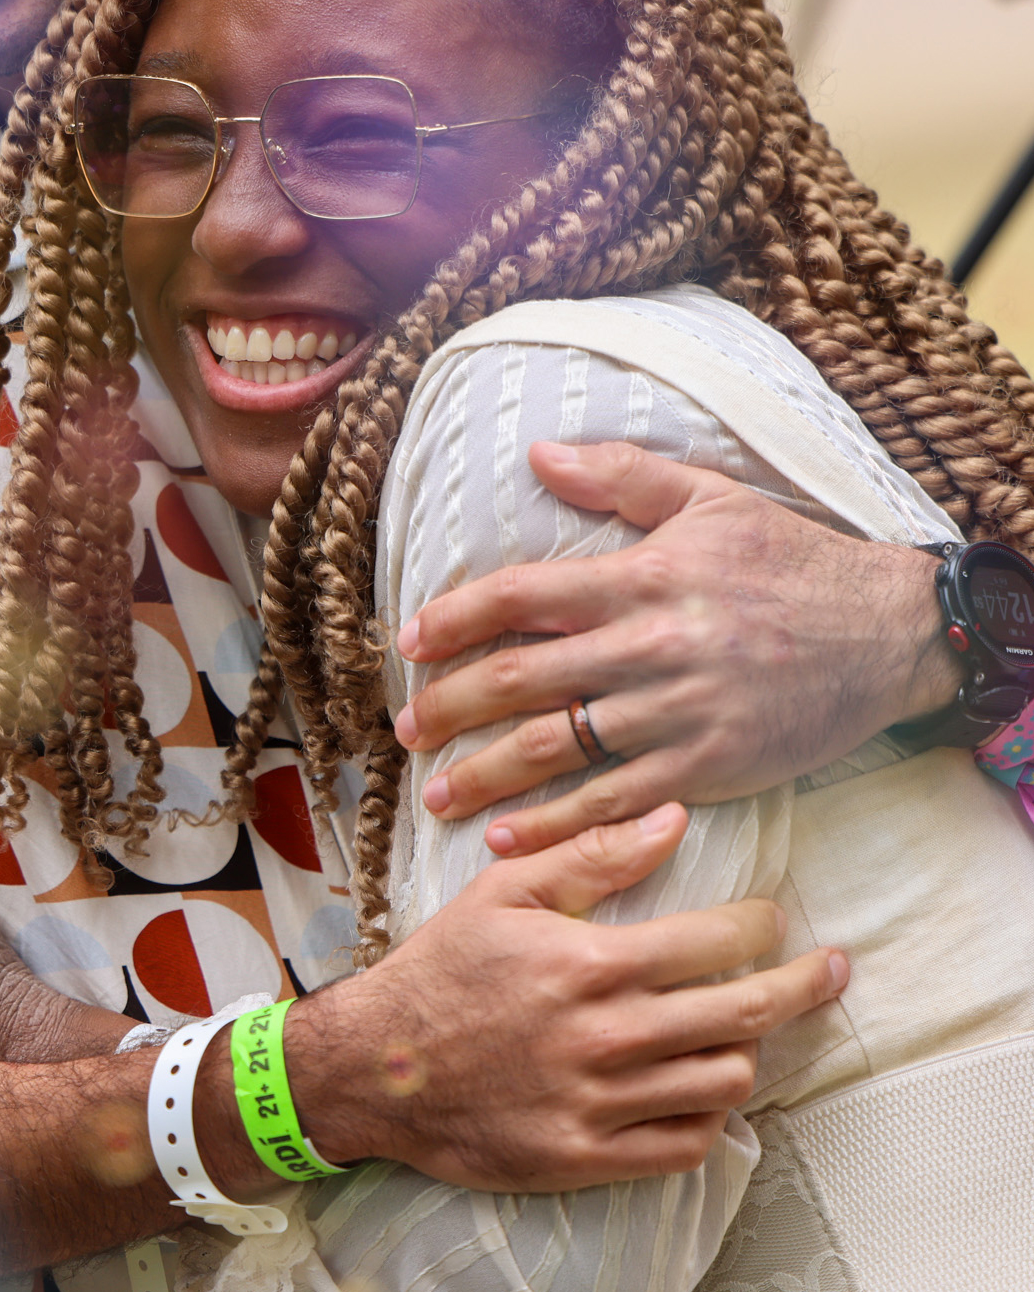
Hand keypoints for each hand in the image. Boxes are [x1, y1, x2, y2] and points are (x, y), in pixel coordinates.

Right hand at [279, 803, 848, 1192]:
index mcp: (590, 962)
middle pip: (743, 1013)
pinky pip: (686, 1144)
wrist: (380, 1066)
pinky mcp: (589, 1157)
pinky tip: (707, 1087)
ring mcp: (601, 1102)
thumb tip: (672, 818)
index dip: (762, 926)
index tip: (775, 918)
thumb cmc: (443, 968)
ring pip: (725, 1080)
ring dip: (751, 1048)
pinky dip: (712, 1116)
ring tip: (754, 1025)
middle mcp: (607, 1035)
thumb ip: (592, 854)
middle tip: (830, 967)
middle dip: (803, 984)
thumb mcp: (504, 891)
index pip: (715, 942)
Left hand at [393, 440, 951, 854]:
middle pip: (522, 680)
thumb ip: (620, 475)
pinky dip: (555, 823)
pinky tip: (508, 836)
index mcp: (641, 577)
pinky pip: (613, 801)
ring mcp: (676, 712)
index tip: (412, 642)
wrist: (887, 632)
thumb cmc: (792, 559)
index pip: (521, 596)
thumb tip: (539, 455)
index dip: (457, 620)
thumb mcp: (710, 497)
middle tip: (405, 728)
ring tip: (435, 792)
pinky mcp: (707, 767)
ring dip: (484, 774)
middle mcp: (648, 646)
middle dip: (451, 706)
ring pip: (556, 748)